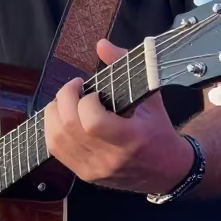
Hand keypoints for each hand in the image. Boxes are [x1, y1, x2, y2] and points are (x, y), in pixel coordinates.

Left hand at [43, 39, 194, 192]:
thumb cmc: (159, 130)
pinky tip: (62, 117)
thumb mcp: (151, 95)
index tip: (89, 88)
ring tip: (66, 101)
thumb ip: (126, 66)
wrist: (167, 171)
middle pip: (69, 128)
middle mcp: (110, 158)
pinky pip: (55, 150)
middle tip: (74, 88)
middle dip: (64, 98)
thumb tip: (101, 45)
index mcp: (130, 139)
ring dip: (54, 113)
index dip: (84, 100)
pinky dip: (53, 129)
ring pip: (56, 140)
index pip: (93, 122)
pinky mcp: (85, 176)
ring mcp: (95, 170)